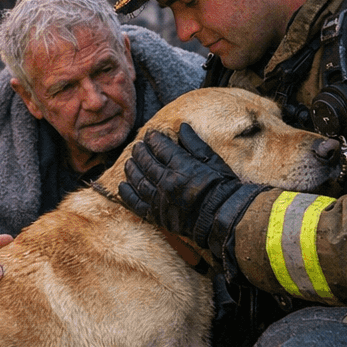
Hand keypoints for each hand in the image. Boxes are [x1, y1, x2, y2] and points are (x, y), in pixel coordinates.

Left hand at [119, 124, 264, 257]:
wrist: (224, 219)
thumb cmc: (222, 188)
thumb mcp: (213, 161)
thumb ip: (194, 144)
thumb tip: (182, 127)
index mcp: (182, 167)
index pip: (161, 148)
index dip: (153, 139)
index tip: (150, 134)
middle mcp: (168, 183)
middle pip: (146, 163)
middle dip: (140, 151)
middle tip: (137, 146)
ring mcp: (161, 201)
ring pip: (138, 181)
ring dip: (131, 169)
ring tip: (128, 161)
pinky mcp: (158, 216)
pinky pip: (136, 204)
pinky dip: (127, 194)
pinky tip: (122, 185)